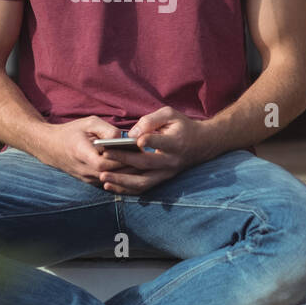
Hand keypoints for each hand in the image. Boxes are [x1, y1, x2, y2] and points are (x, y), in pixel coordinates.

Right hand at [35, 116, 146, 188]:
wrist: (50, 147)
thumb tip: (123, 138)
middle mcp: (84, 170)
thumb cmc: (72, 131)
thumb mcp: (88, 122)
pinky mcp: (91, 182)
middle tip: (150, 160)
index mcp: (81, 153)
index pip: (104, 164)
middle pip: (113, 174)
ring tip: (147, 165)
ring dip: (128, 174)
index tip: (137, 151)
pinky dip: (122, 177)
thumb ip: (106, 129)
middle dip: (131, 167)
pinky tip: (137, 170)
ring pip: (113, 181)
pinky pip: (110, 183)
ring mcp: (87, 179)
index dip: (121, 159)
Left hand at [96, 107, 215, 195]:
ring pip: (143, 182)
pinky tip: (110, 186)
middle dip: (124, 160)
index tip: (134, 139)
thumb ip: (151, 120)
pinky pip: (142, 188)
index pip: (160, 142)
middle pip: (146, 164)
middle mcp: (171, 161)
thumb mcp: (170, 114)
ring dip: (122, 182)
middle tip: (105, 155)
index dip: (149, 141)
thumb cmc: (182, 126)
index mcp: (176, 142)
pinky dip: (126, 190)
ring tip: (103, 178)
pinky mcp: (161, 180)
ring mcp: (166, 173)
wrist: (202, 144)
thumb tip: (132, 134)